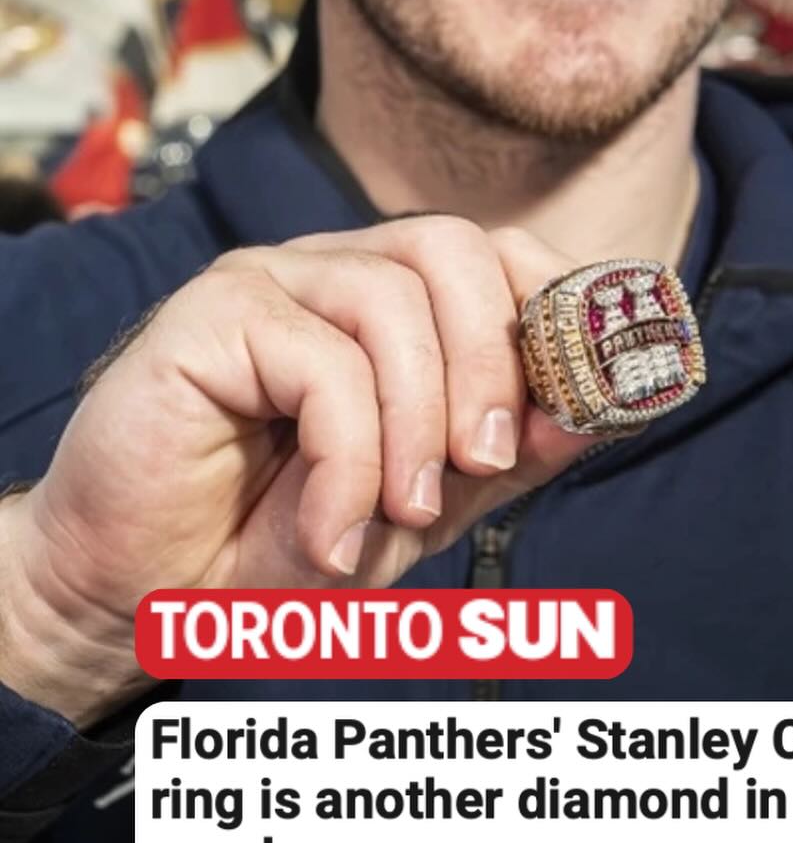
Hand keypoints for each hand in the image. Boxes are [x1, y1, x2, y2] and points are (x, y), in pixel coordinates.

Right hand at [0, 219, 598, 726]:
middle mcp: (340, 272)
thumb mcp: (426, 505)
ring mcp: (274, 282)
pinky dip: (348, 458)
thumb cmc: (285, 538)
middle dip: (494, 359)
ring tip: (403, 511)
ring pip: (393, 298)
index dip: (558, 307)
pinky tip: (330, 532)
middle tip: (488, 460)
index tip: (591, 396)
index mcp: (401, 302)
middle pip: (455, 247)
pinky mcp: (211, 314)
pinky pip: (320, 360)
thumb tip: (597, 408)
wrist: (146, 594)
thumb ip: (508, 454)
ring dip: (419, 421)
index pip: (501, 254)